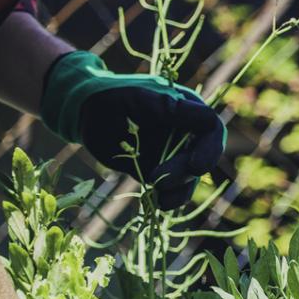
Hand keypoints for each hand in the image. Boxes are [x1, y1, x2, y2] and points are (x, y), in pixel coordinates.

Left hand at [41, 51, 225, 209]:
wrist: (88, 113)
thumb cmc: (112, 96)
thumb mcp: (139, 97)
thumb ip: (170, 108)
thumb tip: (206, 118)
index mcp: (186, 108)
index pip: (211, 128)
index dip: (210, 149)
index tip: (195, 166)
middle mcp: (186, 132)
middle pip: (202, 158)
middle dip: (184, 173)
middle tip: (158, 180)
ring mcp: (174, 153)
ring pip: (190, 178)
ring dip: (178, 191)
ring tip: (158, 198)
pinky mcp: (161, 170)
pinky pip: (173, 190)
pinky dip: (168, 199)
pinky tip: (156, 203)